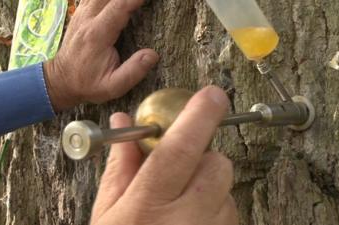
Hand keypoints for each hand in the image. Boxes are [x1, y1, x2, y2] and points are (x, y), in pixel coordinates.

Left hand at [44, 0, 158, 110]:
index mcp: (97, 35)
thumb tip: (153, 55)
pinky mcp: (81, 13)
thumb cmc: (88, 84)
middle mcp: (87, 19)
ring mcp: (82, 13)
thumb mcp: (114, 86)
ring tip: (134, 1)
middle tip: (145, 0)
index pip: (119, 7)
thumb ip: (134, 71)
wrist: (61, 81)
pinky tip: (118, 2)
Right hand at [90, 86, 237, 224]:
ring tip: (183, 208)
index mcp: (148, 206)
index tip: (212, 95)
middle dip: (204, 158)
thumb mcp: (108, 211)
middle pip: (217, 165)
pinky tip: (193, 224)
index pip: (180, 150)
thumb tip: (126, 121)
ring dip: (210, 189)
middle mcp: (186, 221)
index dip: (199, 117)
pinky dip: (216, 211)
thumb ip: (121, 163)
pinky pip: (230, 214)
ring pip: (227, 190)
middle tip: (183, 170)